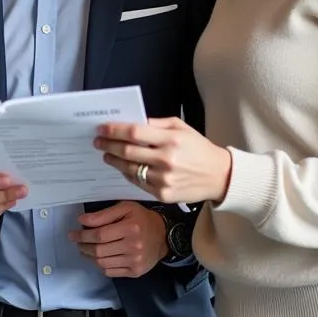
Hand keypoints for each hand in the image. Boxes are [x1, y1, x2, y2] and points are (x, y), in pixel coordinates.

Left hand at [70, 201, 167, 277]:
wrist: (164, 236)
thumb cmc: (142, 218)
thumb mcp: (125, 208)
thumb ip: (103, 214)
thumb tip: (82, 220)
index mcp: (130, 228)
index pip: (99, 235)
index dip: (83, 235)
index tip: (73, 233)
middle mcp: (133, 247)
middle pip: (99, 251)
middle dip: (83, 245)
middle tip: (76, 240)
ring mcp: (134, 262)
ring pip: (102, 263)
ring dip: (89, 256)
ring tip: (84, 248)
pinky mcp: (135, 272)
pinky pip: (110, 271)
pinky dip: (100, 265)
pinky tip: (97, 257)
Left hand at [95, 118, 231, 204]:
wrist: (219, 176)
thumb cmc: (198, 148)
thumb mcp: (181, 128)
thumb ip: (156, 124)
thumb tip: (132, 121)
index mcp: (171, 139)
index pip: (134, 132)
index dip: (114, 130)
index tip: (101, 128)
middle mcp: (166, 160)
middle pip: (127, 151)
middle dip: (108, 145)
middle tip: (97, 141)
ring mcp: (164, 179)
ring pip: (129, 169)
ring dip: (114, 160)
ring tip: (106, 154)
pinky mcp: (163, 194)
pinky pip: (138, 182)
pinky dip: (127, 173)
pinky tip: (122, 167)